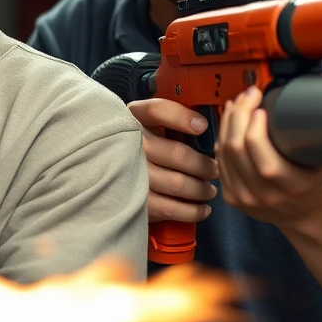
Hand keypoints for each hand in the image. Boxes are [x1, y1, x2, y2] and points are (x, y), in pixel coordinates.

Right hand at [127, 98, 218, 225]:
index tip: (202, 127)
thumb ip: (173, 118)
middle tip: (214, 170)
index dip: (182, 118)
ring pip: (177, 183)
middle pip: (178, 154)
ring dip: (201, 189)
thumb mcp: (150, 123)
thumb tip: (203, 125)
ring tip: (209, 190)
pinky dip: (191, 211)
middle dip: (204, 165)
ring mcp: (129, 174)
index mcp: (134, 118)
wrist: (107, 171)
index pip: (157, 111)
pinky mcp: (133, 200)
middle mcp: (129, 144)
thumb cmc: (140, 145)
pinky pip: (169, 208)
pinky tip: (202, 208)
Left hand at [216, 86, 321, 226]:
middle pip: (237, 148)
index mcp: (293, 187)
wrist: (309, 213)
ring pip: (224, 152)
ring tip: (238, 104)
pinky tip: (228, 124)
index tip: (261, 106)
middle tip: (248, 96)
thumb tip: (307, 103)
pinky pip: (220, 161)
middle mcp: (266, 195)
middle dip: (240, 114)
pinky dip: (221, 138)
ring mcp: (245, 198)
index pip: (262, 154)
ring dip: (228, 122)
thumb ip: (318, 139)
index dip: (255, 126)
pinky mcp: (232, 197)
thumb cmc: (317, 183)